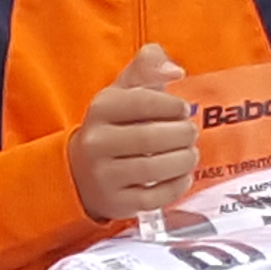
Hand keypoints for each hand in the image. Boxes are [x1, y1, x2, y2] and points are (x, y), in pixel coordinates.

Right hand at [70, 46, 197, 221]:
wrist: (80, 172)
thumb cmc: (114, 126)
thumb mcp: (123, 91)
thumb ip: (148, 67)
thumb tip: (175, 71)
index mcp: (101, 109)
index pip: (144, 102)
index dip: (172, 105)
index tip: (184, 110)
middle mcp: (97, 142)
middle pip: (152, 137)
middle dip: (182, 135)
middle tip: (190, 134)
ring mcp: (105, 175)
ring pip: (155, 168)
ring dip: (183, 160)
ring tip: (190, 154)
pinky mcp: (117, 202)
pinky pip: (155, 197)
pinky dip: (177, 187)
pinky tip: (183, 176)